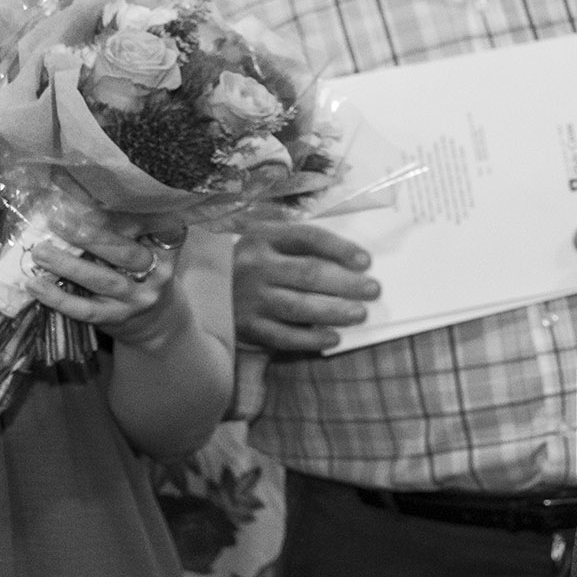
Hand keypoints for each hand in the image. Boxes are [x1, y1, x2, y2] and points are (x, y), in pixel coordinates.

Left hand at [26, 210, 187, 351]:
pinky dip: (58, 297)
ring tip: (40, 252)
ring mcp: (138, 299)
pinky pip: (85, 309)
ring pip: (104, 280)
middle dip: (91, 236)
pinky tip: (35, 285)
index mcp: (166, 250)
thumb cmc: (142, 273)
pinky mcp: (116, 318)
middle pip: (126, 253)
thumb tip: (74, 201)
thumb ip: (124, 230)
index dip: (135, 215)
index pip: (159, 229)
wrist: (156, 322)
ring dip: (68, 265)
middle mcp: (158, 274)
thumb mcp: (146, 250)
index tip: (104, 197)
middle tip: (58, 221)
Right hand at [234, 218, 379, 354]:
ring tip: (359, 314)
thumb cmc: (253, 266)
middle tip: (373, 290)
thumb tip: (354, 266)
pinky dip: (311, 338)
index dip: (339, 248)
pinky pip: (283, 335)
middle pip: (308, 273)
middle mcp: (254, 265)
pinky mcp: (245, 326)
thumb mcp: (270, 245)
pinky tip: (333, 337)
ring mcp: (248, 297)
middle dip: (345, 283)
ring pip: (298, 306)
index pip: (307, 237)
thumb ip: (303, 250)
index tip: (365, 261)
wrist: (204, 291)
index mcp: (263, 237)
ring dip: (333, 311)